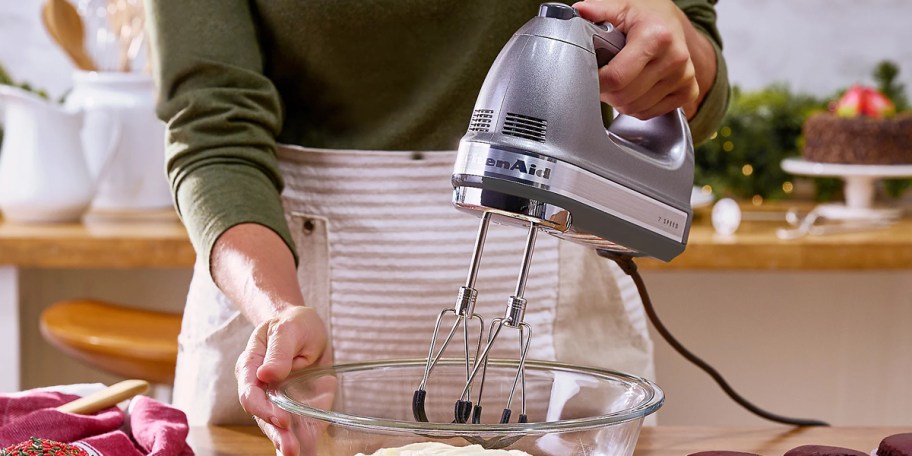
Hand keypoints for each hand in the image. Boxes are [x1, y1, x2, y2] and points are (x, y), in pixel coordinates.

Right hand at [235, 306, 329, 455]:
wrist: (306, 329)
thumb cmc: (293, 325)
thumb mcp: (289, 329)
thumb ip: (279, 350)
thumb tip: (266, 374)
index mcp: (251, 367)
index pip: (250, 393)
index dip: (264, 408)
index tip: (283, 417)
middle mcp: (261, 389)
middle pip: (262, 416)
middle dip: (276, 432)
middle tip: (291, 445)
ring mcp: (277, 401)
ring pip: (276, 427)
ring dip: (285, 442)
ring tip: (295, 453)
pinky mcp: (295, 409)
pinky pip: (294, 429)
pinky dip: (299, 443)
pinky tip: (303, 453)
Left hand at [574, 0, 712, 118]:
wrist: (672, 22)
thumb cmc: (647, 16)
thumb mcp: (622, 7)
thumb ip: (599, 10)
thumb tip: (580, 11)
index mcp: (656, 37)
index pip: (617, 77)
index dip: (596, 81)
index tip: (590, 75)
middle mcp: (674, 58)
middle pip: (625, 97)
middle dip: (607, 91)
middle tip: (604, 77)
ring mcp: (684, 77)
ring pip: (635, 109)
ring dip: (620, 100)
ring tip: (620, 81)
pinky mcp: (688, 91)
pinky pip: (649, 113)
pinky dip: (636, 107)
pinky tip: (635, 89)